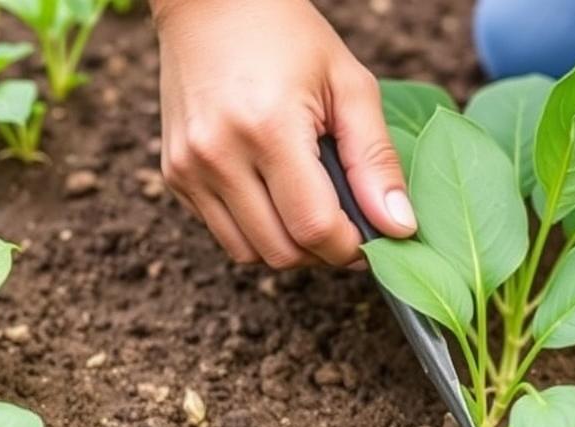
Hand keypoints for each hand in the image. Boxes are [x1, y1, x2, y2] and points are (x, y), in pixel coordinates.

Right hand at [151, 0, 415, 268]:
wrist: (210, 3)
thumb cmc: (289, 37)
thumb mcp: (350, 87)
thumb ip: (377, 162)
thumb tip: (400, 230)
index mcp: (267, 130)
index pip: (314, 228)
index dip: (351, 247)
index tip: (372, 236)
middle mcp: (217, 154)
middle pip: (283, 253)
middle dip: (323, 252)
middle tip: (346, 222)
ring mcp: (188, 168)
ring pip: (250, 254)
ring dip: (290, 247)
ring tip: (311, 209)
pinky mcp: (174, 175)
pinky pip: (225, 234)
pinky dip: (258, 231)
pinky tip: (275, 194)